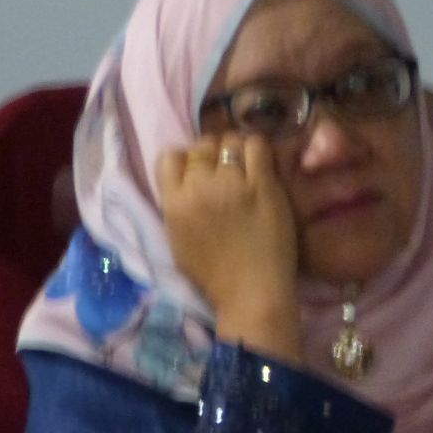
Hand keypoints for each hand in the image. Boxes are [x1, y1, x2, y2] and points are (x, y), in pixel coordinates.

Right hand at [156, 134, 301, 362]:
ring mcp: (231, 183)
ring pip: (229, 141)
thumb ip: (176, 206)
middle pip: (201, 146)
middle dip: (211, 152)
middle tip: (225, 168)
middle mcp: (198, 187)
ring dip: (236, 149)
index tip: (196, 171)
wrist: (250, 291)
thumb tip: (184, 182)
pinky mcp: (262, 184)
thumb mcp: (176, 238)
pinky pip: (257, 146)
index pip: (170, 157)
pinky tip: (261, 164)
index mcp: (173, 202)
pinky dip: (257, 149)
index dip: (184, 160)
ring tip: (245, 164)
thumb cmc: (212, 274)